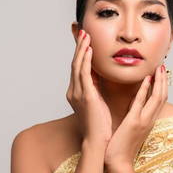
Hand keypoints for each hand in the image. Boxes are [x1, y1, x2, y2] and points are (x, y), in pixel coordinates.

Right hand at [66, 29, 111, 144]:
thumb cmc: (99, 124)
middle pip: (75, 63)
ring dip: (82, 49)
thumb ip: (95, 87)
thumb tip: (99, 73)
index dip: (80, 53)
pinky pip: (84, 74)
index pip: (77, 68)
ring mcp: (78, 93)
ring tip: (86, 35)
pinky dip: (86, 60)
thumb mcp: (97, 101)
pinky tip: (90, 50)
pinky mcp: (86, 96)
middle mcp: (74, 91)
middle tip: (83, 32)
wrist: (97, 141)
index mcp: (76, 92)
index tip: (85, 40)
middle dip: (79, 47)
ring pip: (77, 65)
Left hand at [104, 64, 167, 167]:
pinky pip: (141, 103)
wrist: (119, 162)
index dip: (162, 86)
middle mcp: (150, 120)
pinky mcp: (133, 122)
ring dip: (159, 81)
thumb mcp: (132, 128)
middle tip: (162, 65)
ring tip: (159, 68)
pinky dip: (145, 90)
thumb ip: (135, 116)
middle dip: (164, 80)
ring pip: (157, 97)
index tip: (161, 73)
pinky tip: (147, 79)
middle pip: (163, 96)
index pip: (160, 100)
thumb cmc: (122, 146)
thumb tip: (134, 104)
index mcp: (149, 121)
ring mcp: (143, 121)